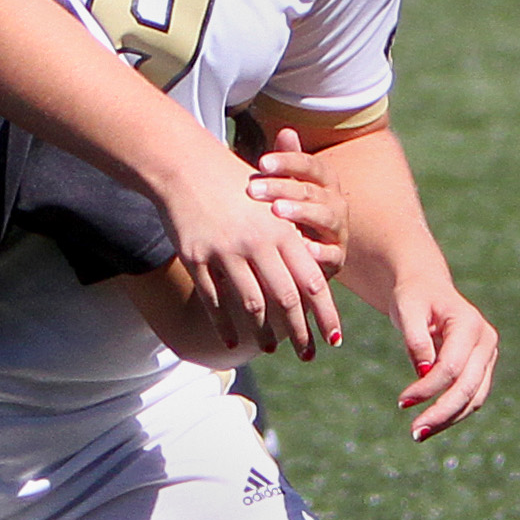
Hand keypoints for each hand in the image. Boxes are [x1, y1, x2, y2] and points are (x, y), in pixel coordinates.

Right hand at [162, 143, 343, 361]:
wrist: (186, 165)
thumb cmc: (236, 185)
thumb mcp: (272, 206)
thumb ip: (294, 241)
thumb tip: (316, 283)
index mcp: (283, 229)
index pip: (312, 282)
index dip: (325, 315)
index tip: (334, 340)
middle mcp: (258, 242)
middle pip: (285, 299)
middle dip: (299, 333)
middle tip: (307, 354)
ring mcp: (225, 251)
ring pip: (251, 304)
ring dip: (263, 333)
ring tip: (269, 348)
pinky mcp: (196, 257)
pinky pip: (214, 300)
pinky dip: (224, 325)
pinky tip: (232, 341)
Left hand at [245, 126, 347, 276]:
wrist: (305, 254)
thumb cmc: (291, 212)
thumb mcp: (286, 186)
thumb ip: (286, 163)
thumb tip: (286, 130)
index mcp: (323, 181)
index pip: (310, 164)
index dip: (288, 161)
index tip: (262, 162)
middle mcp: (335, 202)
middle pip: (311, 190)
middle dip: (282, 188)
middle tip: (254, 189)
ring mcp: (338, 229)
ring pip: (325, 216)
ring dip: (302, 212)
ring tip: (278, 211)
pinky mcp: (337, 256)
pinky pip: (332, 253)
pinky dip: (320, 252)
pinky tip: (303, 248)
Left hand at [391, 281, 496, 438]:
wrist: (426, 288)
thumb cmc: (413, 296)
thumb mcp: (408, 309)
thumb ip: (416, 339)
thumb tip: (424, 372)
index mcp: (469, 324)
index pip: (452, 366)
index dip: (428, 388)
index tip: (402, 403)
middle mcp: (486, 340)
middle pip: (468, 386)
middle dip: (442, 412)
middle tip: (415, 433)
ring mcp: (488, 355)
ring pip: (475, 397)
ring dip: (449, 418)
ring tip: (419, 434)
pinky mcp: (483, 367)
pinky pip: (472, 396)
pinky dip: (453, 412)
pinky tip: (430, 423)